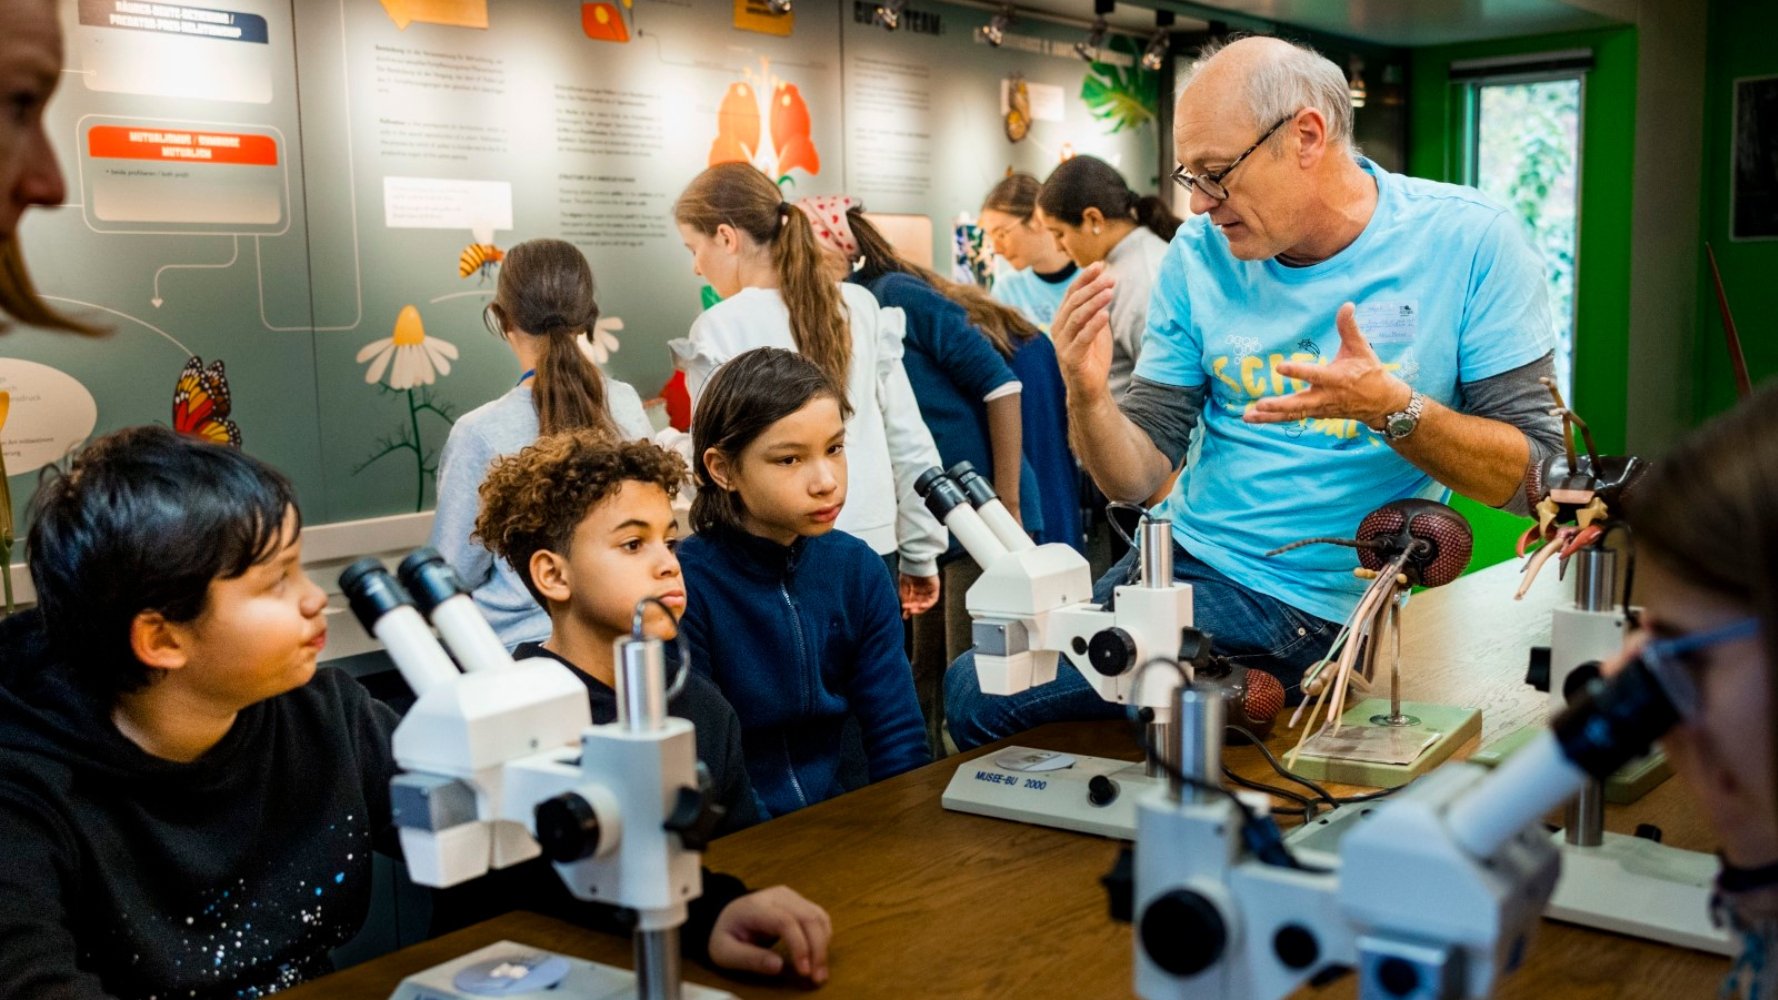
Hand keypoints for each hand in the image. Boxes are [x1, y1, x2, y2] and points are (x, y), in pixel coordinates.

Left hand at [707, 885, 831, 984]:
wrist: (725, 915)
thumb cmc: (725, 934)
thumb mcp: (726, 952)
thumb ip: (749, 959)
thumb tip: (778, 966)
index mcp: (756, 907)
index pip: (785, 921)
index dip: (799, 946)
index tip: (804, 972)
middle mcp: (777, 896)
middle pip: (808, 917)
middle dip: (818, 949)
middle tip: (817, 977)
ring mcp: (791, 896)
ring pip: (818, 916)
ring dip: (824, 945)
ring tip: (819, 971)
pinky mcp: (799, 901)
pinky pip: (819, 916)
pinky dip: (823, 937)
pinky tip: (818, 955)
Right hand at [899, 572, 939, 617]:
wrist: (915, 561)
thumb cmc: (908, 570)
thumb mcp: (903, 584)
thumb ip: (905, 596)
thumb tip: (905, 608)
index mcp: (914, 587)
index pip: (912, 601)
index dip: (909, 609)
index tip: (904, 616)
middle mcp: (922, 589)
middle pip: (919, 603)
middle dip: (913, 609)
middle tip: (908, 612)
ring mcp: (929, 588)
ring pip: (925, 602)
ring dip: (920, 608)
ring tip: (913, 610)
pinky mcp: (935, 587)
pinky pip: (933, 599)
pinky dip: (928, 604)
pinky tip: (921, 606)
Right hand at [1050, 262, 1116, 399]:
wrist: (1089, 388)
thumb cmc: (1092, 356)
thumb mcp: (1096, 328)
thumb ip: (1097, 309)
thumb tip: (1106, 285)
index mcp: (1063, 319)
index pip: (1072, 293)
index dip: (1085, 278)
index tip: (1100, 265)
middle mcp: (1059, 329)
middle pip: (1074, 302)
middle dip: (1093, 287)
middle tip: (1110, 278)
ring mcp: (1063, 344)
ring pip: (1077, 317)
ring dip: (1094, 302)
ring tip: (1110, 292)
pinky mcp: (1071, 358)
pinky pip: (1082, 338)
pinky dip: (1094, 325)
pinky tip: (1106, 314)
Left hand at [1243, 302, 1412, 428]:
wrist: (1382, 403)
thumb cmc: (1369, 372)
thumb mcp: (1361, 348)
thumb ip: (1349, 327)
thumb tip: (1347, 304)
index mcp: (1336, 379)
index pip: (1314, 375)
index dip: (1297, 372)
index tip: (1279, 367)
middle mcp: (1325, 397)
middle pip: (1299, 404)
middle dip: (1279, 405)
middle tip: (1260, 404)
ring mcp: (1320, 409)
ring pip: (1292, 415)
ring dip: (1269, 417)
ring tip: (1247, 417)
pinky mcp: (1316, 415)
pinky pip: (1293, 418)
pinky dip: (1275, 419)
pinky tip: (1256, 419)